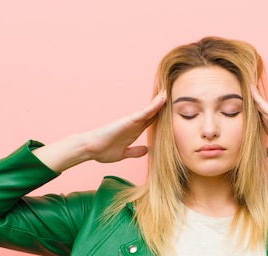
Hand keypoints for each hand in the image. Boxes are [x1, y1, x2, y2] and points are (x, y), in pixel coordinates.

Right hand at [34, 92, 166, 171]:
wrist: (91, 149)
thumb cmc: (103, 150)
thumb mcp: (124, 153)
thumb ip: (135, 151)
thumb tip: (146, 150)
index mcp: (135, 131)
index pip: (152, 121)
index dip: (163, 116)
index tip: (173, 110)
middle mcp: (135, 124)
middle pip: (154, 112)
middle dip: (164, 104)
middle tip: (176, 94)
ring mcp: (132, 121)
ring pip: (151, 109)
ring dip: (161, 100)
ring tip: (172, 90)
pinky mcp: (128, 121)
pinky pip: (144, 112)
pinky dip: (154, 105)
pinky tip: (162, 99)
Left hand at [251, 86, 267, 178]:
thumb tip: (266, 152)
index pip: (258, 121)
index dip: (250, 115)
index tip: (242, 109)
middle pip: (257, 110)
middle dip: (249, 103)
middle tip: (239, 92)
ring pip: (259, 104)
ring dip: (251, 96)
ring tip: (243, 84)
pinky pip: (263, 104)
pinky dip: (256, 97)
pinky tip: (250, 89)